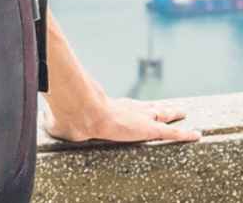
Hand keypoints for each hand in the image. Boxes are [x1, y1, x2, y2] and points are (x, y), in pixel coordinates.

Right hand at [42, 96, 201, 144]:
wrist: (80, 112)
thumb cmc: (69, 116)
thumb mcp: (59, 121)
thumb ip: (56, 121)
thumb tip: (45, 118)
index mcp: (108, 108)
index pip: (124, 108)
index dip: (133, 109)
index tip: (137, 108)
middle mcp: (126, 109)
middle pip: (146, 107)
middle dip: (157, 108)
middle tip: (168, 107)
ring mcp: (138, 117)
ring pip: (161, 116)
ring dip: (172, 116)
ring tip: (183, 113)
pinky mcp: (148, 128)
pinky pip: (171, 133)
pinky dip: (184, 134)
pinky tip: (197, 135)